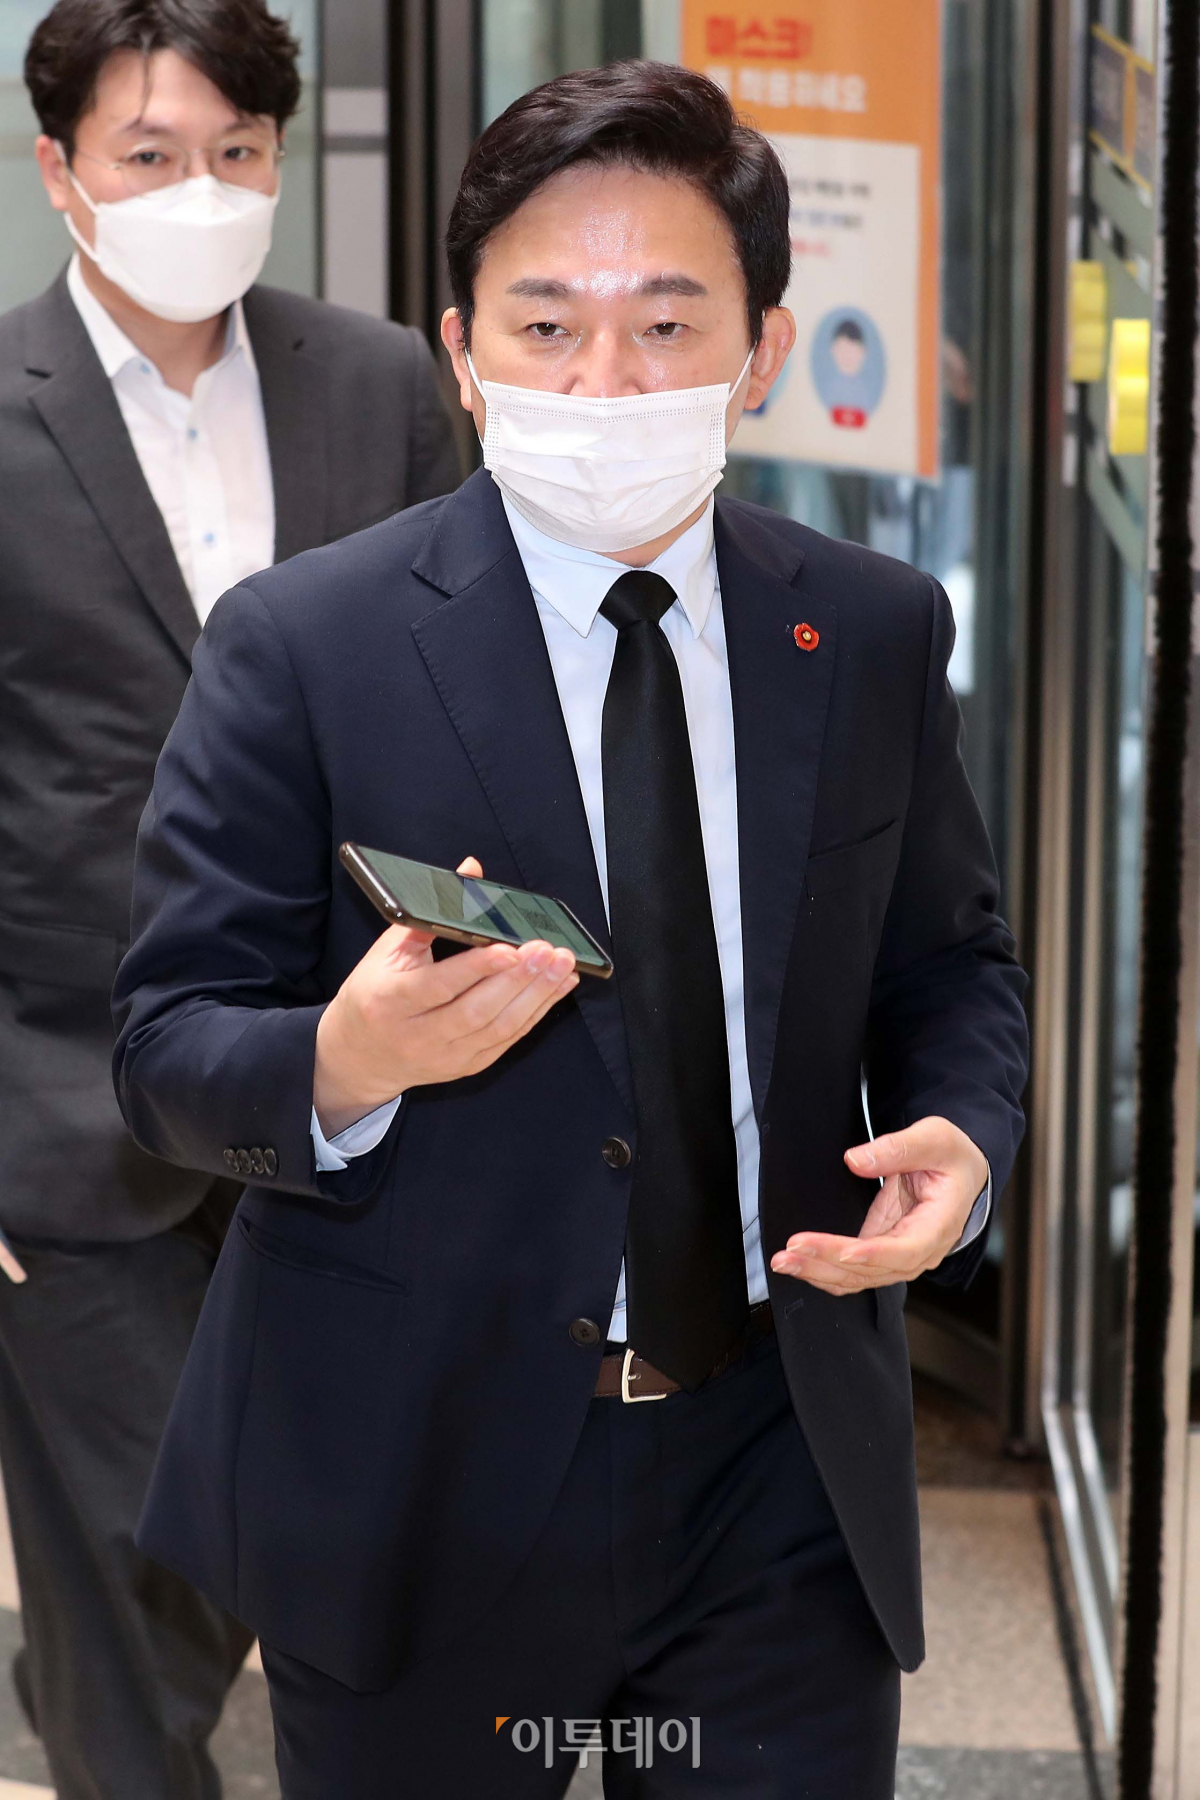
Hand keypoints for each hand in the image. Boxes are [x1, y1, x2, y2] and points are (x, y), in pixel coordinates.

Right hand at [314, 856, 577, 1135]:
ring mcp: (445, 1056)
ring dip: (536, 996)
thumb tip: (470, 871)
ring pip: (498, 1028)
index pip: (439, 985)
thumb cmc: (373, 994)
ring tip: (561, 966)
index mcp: (391, 1001)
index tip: (510, 948)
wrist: (360, 1056)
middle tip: (549, 951)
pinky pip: (507, 1041)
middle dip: (518, 979)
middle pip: (476, 1010)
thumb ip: (430, 913)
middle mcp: (418, 1034)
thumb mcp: (387, 951)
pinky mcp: (467, 1066)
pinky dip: (536, 1013)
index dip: (477, 968)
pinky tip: (556, 989)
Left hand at [769, 1116, 987, 1294]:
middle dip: (829, 1262)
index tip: (841, 1252)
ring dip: (819, 1272)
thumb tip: (855, 1160)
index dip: (873, 1254)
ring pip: (858, 1277)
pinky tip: (800, 1265)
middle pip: (874, 1270)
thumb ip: (898, 1147)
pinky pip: (852, 1270)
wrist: (960, 1170)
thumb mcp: (935, 1138)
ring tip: (783, 1261)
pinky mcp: (881, 1250)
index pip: (907, 1250)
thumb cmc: (951, 1155)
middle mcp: (921, 1250)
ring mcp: (900, 1254)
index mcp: (940, 1225)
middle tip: (790, 1253)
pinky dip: (825, 1270)